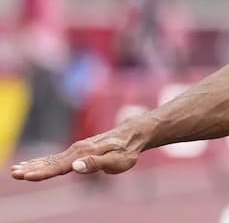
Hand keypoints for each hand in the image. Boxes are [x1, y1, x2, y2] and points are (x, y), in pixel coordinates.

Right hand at [10, 123, 146, 180]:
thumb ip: (96, 163)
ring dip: (33, 165)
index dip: (43, 172)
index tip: (26, 176)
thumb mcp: (117, 160)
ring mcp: (77, 149)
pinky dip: (42, 162)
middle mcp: (78, 150)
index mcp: (85, 153)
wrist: (133, 134)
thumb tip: (75, 167)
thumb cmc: (127, 150)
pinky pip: (57, 158)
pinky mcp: (78, 151)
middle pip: (51, 162)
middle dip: (32, 168)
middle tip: (13, 173)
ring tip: (15, 170)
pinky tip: (32, 166)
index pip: (60, 166)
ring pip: (51, 159)